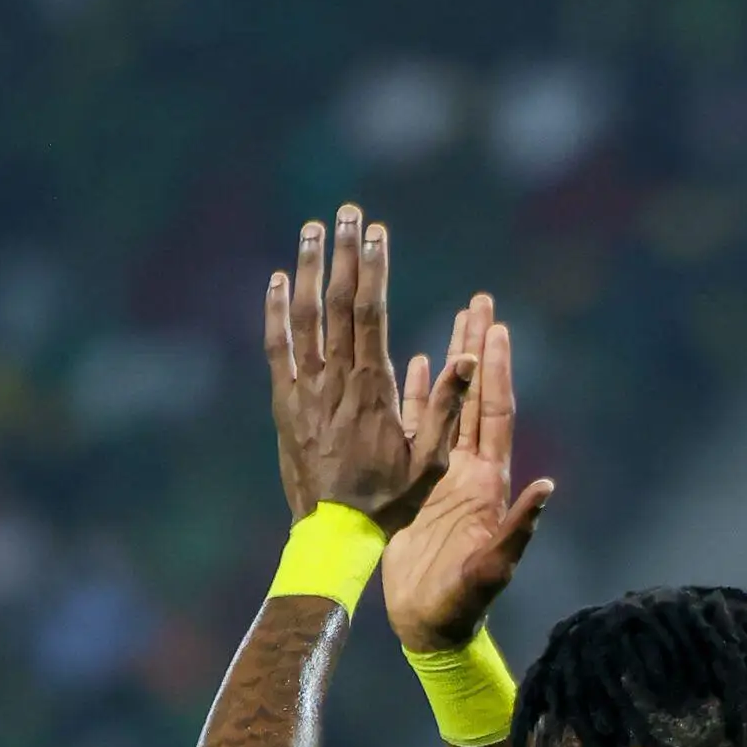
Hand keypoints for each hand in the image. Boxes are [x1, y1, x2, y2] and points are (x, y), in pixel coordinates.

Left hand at [263, 205, 466, 528]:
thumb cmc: (389, 501)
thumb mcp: (431, 461)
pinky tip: (276, 281)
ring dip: (307, 269)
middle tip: (347, 211)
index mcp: (373, 388)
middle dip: (344, 253)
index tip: (377, 230)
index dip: (373, 267)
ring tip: (312, 229)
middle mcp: (336, 381)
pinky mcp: (284, 405)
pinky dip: (275, 313)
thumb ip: (447, 407)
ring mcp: (305, 391)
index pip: (371, 312)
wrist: (334, 535)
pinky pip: (277, 349)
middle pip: (338, 303)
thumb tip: (471, 359)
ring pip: (304, 318)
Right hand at [382, 299, 554, 651]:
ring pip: (449, 405)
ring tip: (452, 319)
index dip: (497, 370)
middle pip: (476, 395)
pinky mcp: (417, 486)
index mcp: (489, 483)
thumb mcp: (493, 569)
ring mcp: (444, 476)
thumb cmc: (461, 605)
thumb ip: (520, 530)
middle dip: (478, 348)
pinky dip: (415, 394)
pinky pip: (416, 429)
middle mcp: (470, 470)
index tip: (499, 326)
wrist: (429, 626)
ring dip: (452, 362)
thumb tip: (548, 489)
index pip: (495, 414)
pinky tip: (408, 364)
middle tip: (480, 300)